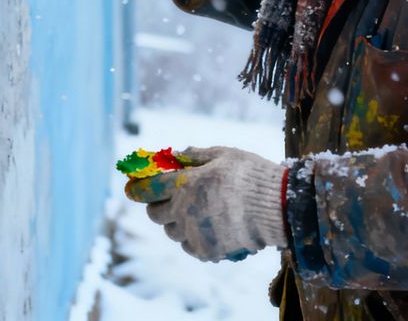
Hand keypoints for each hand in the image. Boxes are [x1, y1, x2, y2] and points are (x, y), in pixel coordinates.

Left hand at [124, 146, 287, 261]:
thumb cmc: (250, 176)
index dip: (136, 189)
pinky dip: (192, 238)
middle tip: (166, 199)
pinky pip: (189, 246)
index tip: (131, 188)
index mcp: (184, 184)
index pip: (148, 189)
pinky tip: (205, 228)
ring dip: (175, 222)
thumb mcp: (223, 155)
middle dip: (157, 206)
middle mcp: (183, 211)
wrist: (277, 208)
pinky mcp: (207, 251)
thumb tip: (176, 155)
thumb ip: (196, 156)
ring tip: (193, 213)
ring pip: (171, 232)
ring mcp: (194, 234)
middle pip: (155, 215)